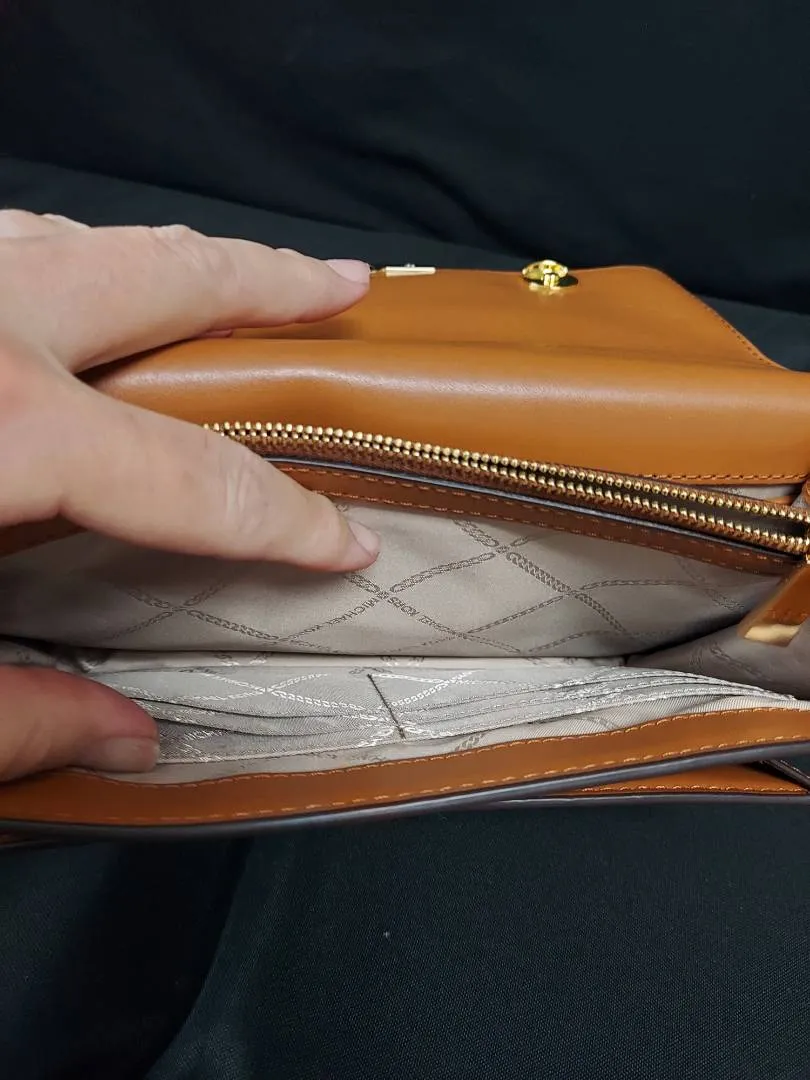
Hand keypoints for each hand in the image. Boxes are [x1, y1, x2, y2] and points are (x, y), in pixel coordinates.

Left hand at [0, 210, 378, 779]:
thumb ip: (12, 720)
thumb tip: (124, 740)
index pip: (189, 478)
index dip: (285, 519)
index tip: (351, 544)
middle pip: (160, 281)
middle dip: (268, 286)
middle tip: (344, 286)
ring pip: (73, 240)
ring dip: (167, 259)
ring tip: (234, 275)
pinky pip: (6, 247)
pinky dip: (66, 258)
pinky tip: (81, 285)